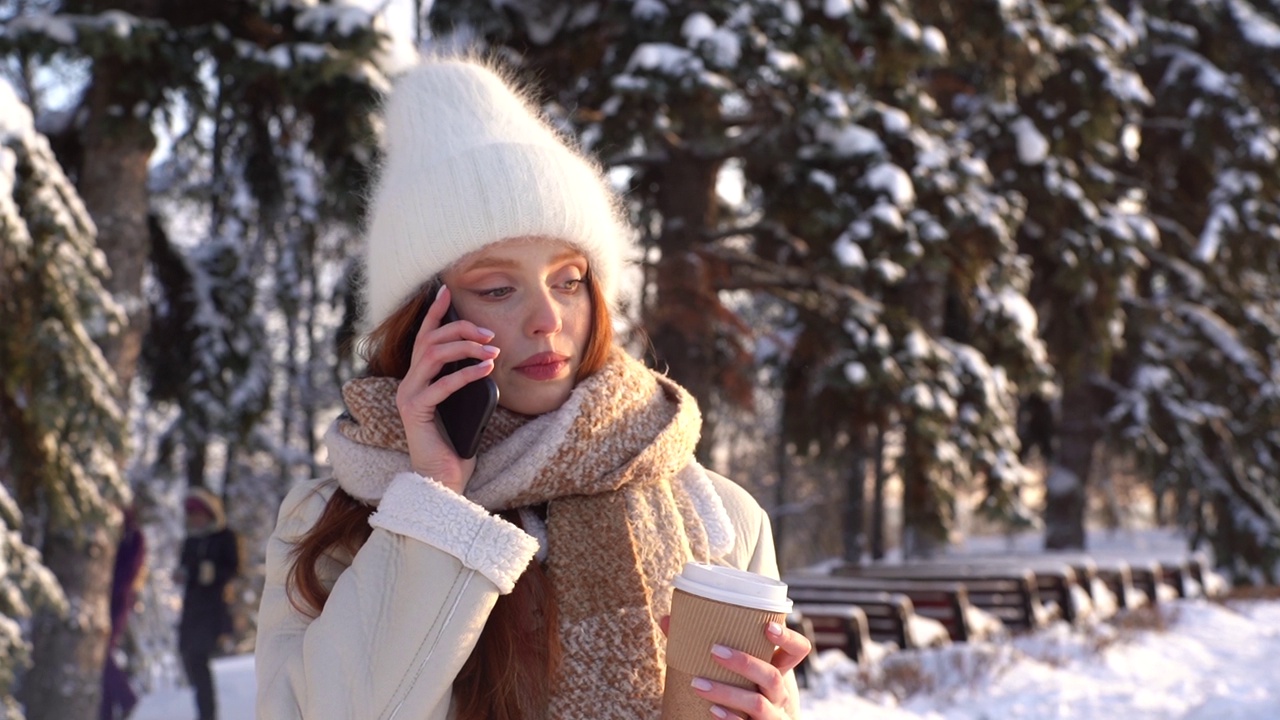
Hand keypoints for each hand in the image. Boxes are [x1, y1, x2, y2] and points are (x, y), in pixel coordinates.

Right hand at [396, 285, 499, 493]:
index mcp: (419, 378)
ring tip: (492, 352)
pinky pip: (441, 385)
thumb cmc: (456, 443)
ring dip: (465, 348)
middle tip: (490, 335)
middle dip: (461, 330)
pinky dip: (466, 374)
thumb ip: (466, 381)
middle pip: (430, 341)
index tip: (446, 290)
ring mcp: (409, 396)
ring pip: (433, 356)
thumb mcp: (466, 404)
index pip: (424, 337)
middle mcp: (409, 383)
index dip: (434, 313)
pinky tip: (486, 370)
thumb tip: (486, 358)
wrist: (443, 479)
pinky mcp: (416, 412)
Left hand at [658, 615, 810, 718]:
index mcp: (779, 671)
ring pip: (757, 704)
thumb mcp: (740, 674)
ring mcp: (773, 716)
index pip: (798, 650)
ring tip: (696, 683)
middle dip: (744, 662)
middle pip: (772, 676)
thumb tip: (668, 619)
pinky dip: (730, 719)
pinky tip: (712, 710)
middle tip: (715, 651)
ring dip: (726, 692)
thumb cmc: (743, 692)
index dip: (788, 638)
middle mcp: (780, 694)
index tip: (767, 626)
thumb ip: (710, 649)